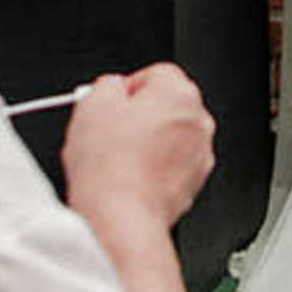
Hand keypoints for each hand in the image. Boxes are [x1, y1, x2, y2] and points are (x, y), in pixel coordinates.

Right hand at [63, 64, 215, 231]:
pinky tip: (129, 178)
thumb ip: (107, 85)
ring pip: (170, 137)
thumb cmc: (110, 168)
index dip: (127, 88)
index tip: (111, 103)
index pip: (156, 73)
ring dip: (148, 143)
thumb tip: (112, 87)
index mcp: (179, 94)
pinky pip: (172, 166)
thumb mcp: (92, 105)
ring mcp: (199, 155)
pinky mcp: (193, 184)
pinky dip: (154, 169)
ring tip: (117, 159)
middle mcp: (198, 122)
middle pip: (166, 106)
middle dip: (139, 115)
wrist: (122, 218)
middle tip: (111, 131)